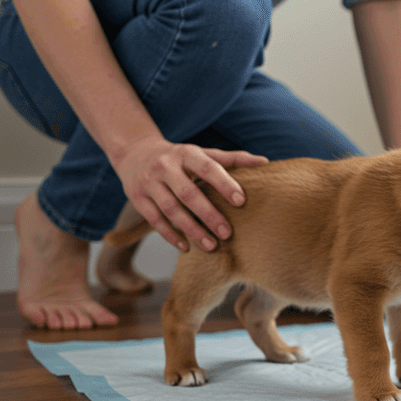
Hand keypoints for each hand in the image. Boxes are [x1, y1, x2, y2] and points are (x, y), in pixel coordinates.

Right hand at [112, 135, 267, 251]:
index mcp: (186, 153)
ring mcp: (148, 182)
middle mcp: (165, 166)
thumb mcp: (202, 153)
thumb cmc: (180, 158)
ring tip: (211, 246)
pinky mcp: (137, 198)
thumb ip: (232, 159)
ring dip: (192, 230)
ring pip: (171, 210)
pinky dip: (170, 235)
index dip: (225, 184)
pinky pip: (154, 220)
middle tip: (228, 233)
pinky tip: (186, 247)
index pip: (208, 167)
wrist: (135, 153)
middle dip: (209, 215)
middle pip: (188, 194)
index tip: (241, 201)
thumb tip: (265, 162)